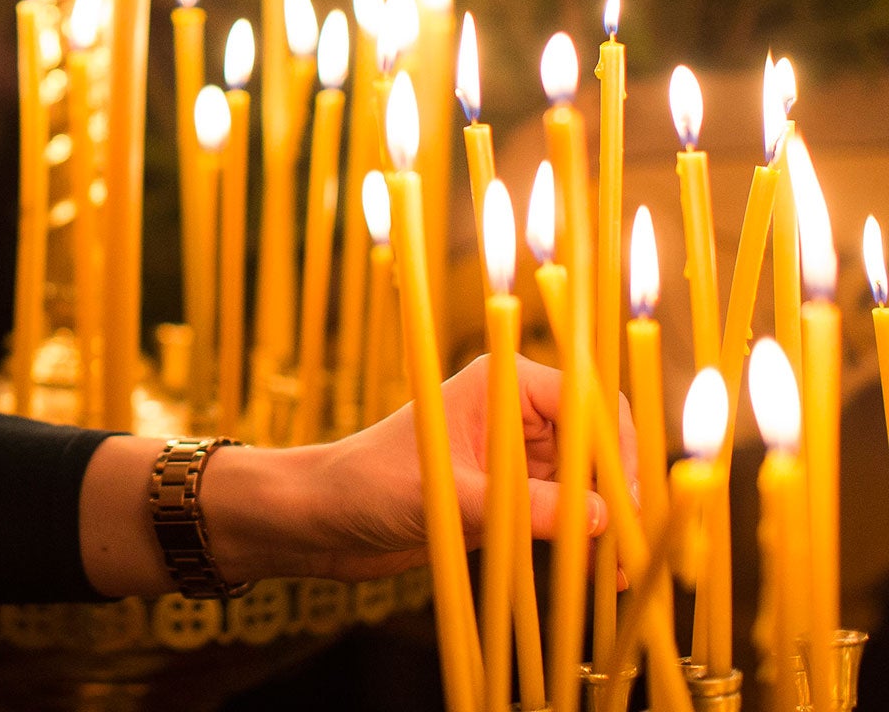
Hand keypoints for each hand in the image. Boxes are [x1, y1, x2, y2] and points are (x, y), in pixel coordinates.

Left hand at [215, 355, 626, 582]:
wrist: (323, 518)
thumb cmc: (367, 486)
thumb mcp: (447, 499)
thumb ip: (521, 508)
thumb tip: (602, 520)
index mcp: (501, 383)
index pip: (588, 404)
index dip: (617, 452)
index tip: (629, 504)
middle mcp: (516, 413)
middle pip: (596, 447)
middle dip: (621, 495)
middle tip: (637, 550)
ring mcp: (515, 456)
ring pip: (588, 485)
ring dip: (609, 526)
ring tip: (623, 575)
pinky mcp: (509, 496)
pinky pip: (565, 515)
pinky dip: (586, 542)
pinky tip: (602, 577)